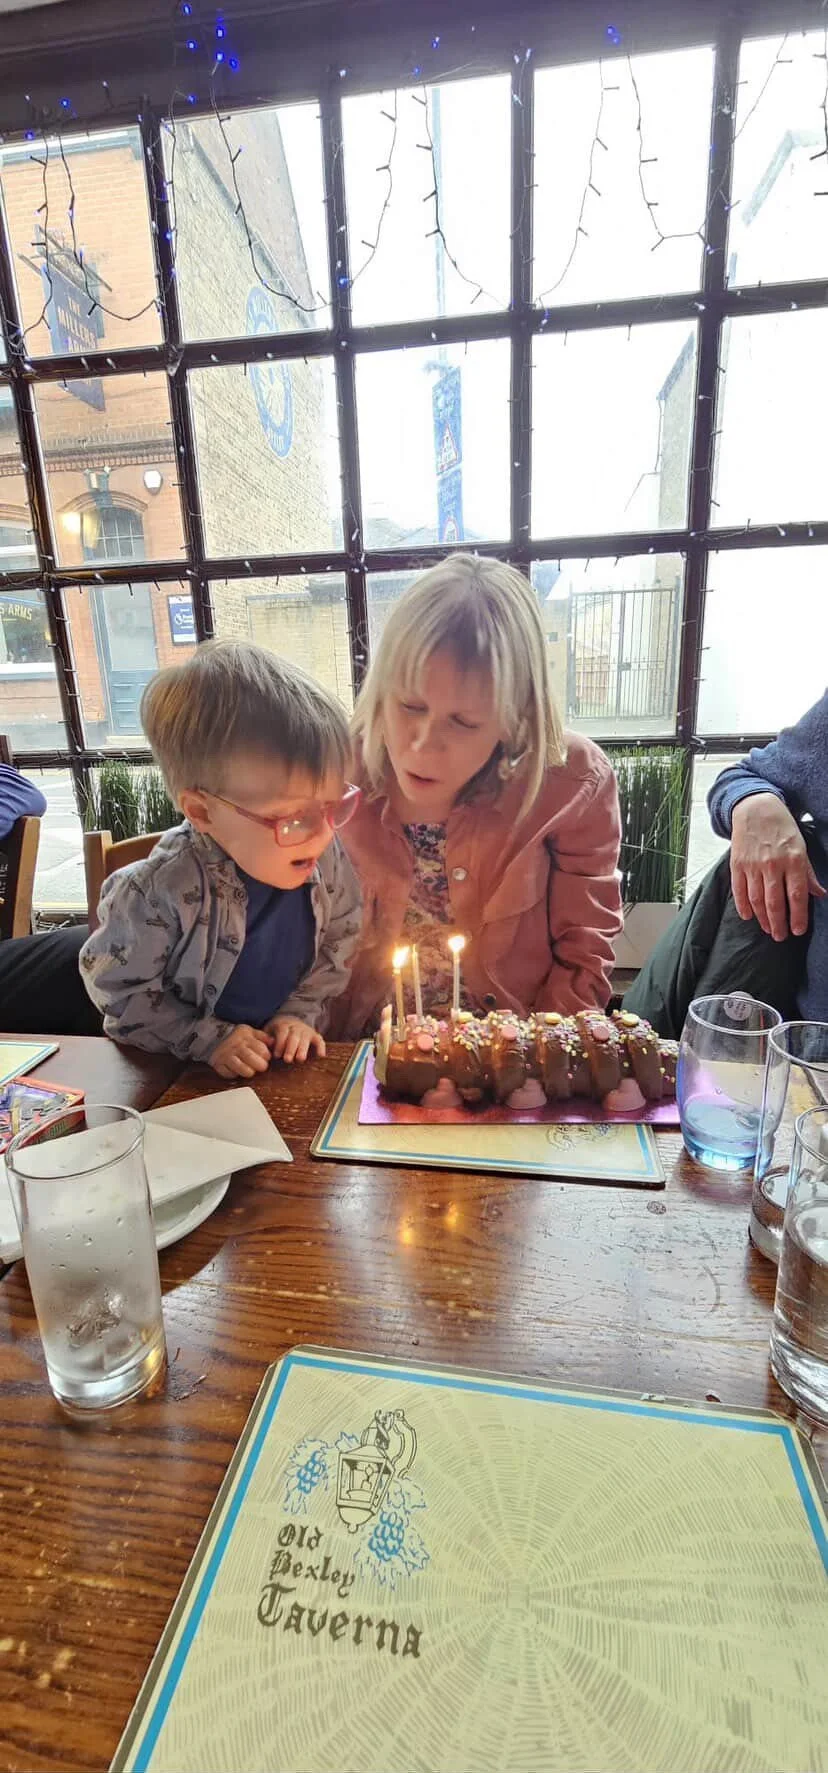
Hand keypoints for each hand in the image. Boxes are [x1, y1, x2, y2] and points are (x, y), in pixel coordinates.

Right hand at [209, 1024, 271, 1079]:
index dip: (266, 1056)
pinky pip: (231, 1074)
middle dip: (260, 1066)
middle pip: (253, 1059)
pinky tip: (237, 1070)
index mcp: (246, 1037)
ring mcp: (226, 1055)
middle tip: (260, 1066)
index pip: (262, 1050)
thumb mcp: (252, 1033)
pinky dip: (235, 1074)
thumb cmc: (238, 1039)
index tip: (265, 1057)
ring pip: (243, 1069)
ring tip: (250, 1070)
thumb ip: (264, 1037)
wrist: (215, 1040)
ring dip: (249, 1072)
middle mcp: (235, 1045)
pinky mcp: (219, 1065)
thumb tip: (274, 1042)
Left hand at [265, 1015, 325, 1063]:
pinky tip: (321, 1055)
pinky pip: (319, 1040)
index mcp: (284, 1024)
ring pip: (306, 1037)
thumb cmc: (276, 1033)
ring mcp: (306, 1030)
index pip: (282, 1031)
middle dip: (291, 1048)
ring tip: (300, 1059)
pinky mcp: (315, 1035)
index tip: (276, 1055)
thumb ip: (267, 1039)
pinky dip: (321, 1047)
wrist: (290, 1023)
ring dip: (303, 1049)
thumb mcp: (269, 1032)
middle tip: (287, 1060)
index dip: (280, 1043)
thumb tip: (267, 1046)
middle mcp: (296, 1026)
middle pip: (294, 1035)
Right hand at [730, 793, 824, 940]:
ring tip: (768, 930)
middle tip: (781, 937)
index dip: (798, 916)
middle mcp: (773, 864)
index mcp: (793, 860)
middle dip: (779, 924)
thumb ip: (808, 873)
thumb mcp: (802, 846)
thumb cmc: (782, 827)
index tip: (798, 931)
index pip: (796, 895)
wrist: (755, 808)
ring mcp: (753, 865)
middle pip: (775, 902)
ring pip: (757, 900)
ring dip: (763, 919)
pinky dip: (743, 906)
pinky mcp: (737, 864)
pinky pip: (739, 891)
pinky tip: (749, 916)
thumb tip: (820, 894)